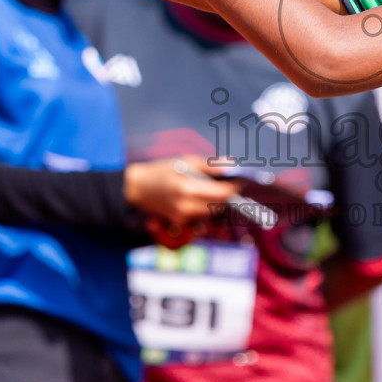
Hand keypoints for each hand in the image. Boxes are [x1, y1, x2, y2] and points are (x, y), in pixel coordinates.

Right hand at [124, 155, 238, 240]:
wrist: (137, 188)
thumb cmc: (161, 170)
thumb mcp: (184, 161)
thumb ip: (210, 165)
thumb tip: (232, 165)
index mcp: (186, 188)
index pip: (221, 192)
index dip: (236, 187)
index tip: (244, 179)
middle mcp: (185, 206)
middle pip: (220, 205)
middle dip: (231, 195)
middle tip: (238, 183)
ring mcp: (183, 216)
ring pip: (213, 211)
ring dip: (221, 201)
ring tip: (224, 187)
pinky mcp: (181, 221)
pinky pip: (203, 215)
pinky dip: (209, 206)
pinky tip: (209, 196)